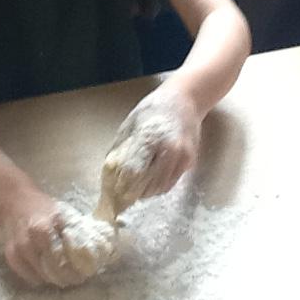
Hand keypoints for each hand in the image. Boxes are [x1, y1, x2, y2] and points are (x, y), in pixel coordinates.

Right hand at [0, 194, 113, 288]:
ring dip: (56, 279)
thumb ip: (77, 230)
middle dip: (69, 276)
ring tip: (66, 278)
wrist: (13, 202)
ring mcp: (19, 250)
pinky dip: (41, 279)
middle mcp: (30, 240)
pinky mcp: (11, 257)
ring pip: (43, 276)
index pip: (66, 255)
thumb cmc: (43, 207)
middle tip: (79, 278)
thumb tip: (102, 246)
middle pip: (54, 269)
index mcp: (45, 227)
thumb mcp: (62, 213)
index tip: (88, 270)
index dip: (79, 266)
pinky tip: (48, 275)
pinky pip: (30, 278)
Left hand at [98, 83, 200, 219]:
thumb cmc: (154, 109)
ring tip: (132, 192)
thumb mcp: (132, 123)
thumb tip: (110, 171)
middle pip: (147, 184)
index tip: (111, 196)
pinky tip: (147, 183)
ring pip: (160, 188)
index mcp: (151, 137)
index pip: (133, 171)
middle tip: (119, 200)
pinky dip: (157, 187)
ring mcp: (182, 157)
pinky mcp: (189, 162)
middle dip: (131, 194)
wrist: (186, 100)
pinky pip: (170, 183)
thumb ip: (122, 147)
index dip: (121, 186)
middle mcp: (169, 150)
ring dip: (144, 193)